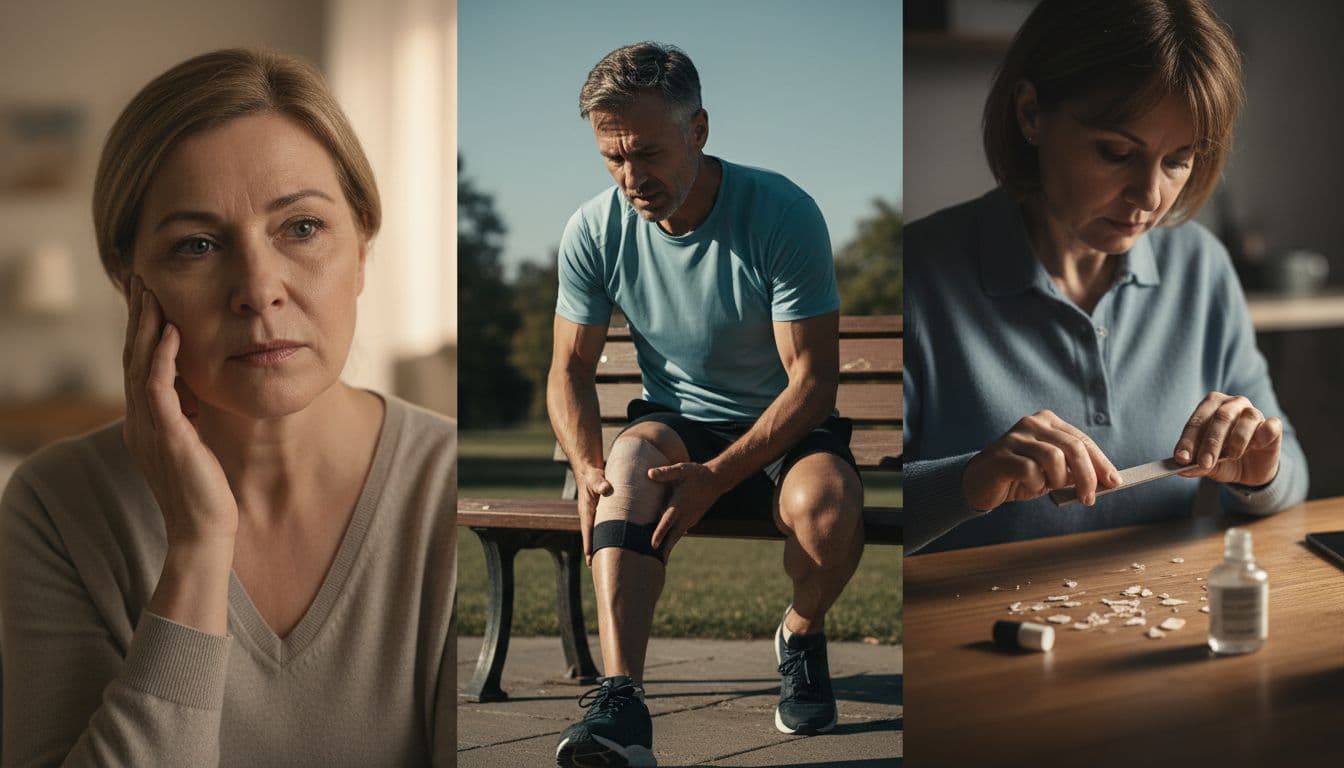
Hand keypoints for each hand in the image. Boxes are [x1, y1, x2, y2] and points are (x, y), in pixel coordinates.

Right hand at [122, 275, 238, 547]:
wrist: (205, 531)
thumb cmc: (205, 490)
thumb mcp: (194, 441)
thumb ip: (188, 414)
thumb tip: (197, 387)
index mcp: (146, 420)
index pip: (139, 364)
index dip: (142, 328)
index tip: (150, 295)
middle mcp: (140, 420)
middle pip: (133, 356)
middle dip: (137, 317)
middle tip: (142, 280)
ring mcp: (150, 428)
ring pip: (139, 365)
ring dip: (146, 327)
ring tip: (151, 292)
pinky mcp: (167, 436)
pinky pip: (158, 388)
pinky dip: (162, 357)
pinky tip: (170, 332)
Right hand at [575, 464, 611, 566]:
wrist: (590, 470)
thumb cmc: (593, 474)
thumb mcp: (595, 477)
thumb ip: (600, 483)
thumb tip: (606, 489)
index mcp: (586, 510)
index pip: (587, 530)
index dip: (589, 544)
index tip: (590, 559)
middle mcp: (590, 516)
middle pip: (593, 537)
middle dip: (595, 552)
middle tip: (599, 569)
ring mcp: (596, 516)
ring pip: (600, 534)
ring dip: (603, 546)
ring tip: (609, 563)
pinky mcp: (603, 514)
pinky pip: (606, 527)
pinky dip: (610, 536)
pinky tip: (619, 545)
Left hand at [648, 462, 724, 557]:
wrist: (717, 480)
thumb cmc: (697, 474)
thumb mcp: (682, 470)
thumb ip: (666, 473)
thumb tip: (649, 473)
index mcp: (679, 505)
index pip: (667, 522)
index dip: (660, 533)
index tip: (653, 546)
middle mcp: (685, 515)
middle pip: (673, 537)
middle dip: (665, 551)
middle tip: (656, 565)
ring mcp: (690, 519)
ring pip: (677, 536)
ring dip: (668, 547)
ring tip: (659, 560)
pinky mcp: (692, 520)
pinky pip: (680, 532)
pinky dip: (673, 539)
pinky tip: (666, 544)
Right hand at [963, 410, 1120, 509]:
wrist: (980, 484)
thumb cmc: (1020, 477)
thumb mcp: (1053, 473)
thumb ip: (1076, 472)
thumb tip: (1108, 481)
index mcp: (1048, 421)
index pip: (1082, 440)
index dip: (1101, 463)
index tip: (1114, 483)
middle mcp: (1032, 423)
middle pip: (1073, 447)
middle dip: (1088, 475)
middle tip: (1089, 498)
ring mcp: (1015, 437)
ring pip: (1053, 457)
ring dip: (1058, 479)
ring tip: (1050, 488)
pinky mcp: (1001, 455)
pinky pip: (1030, 470)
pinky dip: (1035, 483)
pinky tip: (1029, 487)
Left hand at [1173, 391, 1281, 486]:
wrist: (1249, 469)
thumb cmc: (1222, 459)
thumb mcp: (1207, 465)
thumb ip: (1195, 465)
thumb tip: (1182, 469)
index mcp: (1210, 406)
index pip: (1197, 421)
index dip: (1188, 440)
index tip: (1181, 459)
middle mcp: (1232, 404)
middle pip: (1221, 417)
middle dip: (1210, 443)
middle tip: (1204, 463)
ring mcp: (1254, 412)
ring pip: (1247, 419)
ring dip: (1237, 441)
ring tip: (1231, 456)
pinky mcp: (1273, 426)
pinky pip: (1271, 426)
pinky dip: (1263, 436)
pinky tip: (1256, 446)